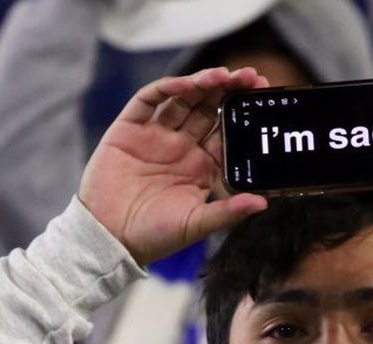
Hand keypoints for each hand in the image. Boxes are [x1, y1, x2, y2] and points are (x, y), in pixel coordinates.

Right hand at [78, 66, 268, 263]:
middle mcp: (181, 147)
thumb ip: (228, 212)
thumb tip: (263, 202)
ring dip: (202, 84)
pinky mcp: (129, 129)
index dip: (242, 113)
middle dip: (228, 90)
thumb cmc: (154, 236)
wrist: (109, 238)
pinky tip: (186, 84)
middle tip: (250, 76)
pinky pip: (149, 100)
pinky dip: (167, 88)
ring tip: (223, 75)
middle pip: (208, 109)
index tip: (261, 97)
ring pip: (183, 99)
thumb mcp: (197, 224)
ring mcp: (155, 136)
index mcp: (201, 166)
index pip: (226, 131)